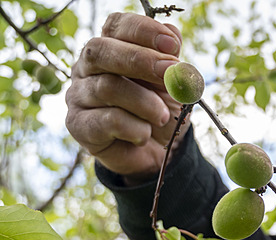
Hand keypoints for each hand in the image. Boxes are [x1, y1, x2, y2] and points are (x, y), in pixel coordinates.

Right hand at [65, 13, 189, 184]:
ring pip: (107, 87)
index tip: (172, 45)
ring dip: (145, 102)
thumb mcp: (173, 85)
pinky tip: (144, 134)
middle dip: (139, 60)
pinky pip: (107, 120)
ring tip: (164, 116)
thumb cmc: (160, 111)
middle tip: (169, 73)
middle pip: (100, 51)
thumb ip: (171, 60)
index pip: (116, 26)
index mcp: (109, 48)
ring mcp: (78, 95)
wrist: (155, 152)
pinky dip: (135, 128)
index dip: (143, 31)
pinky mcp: (78, 125)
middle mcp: (86, 68)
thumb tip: (172, 35)